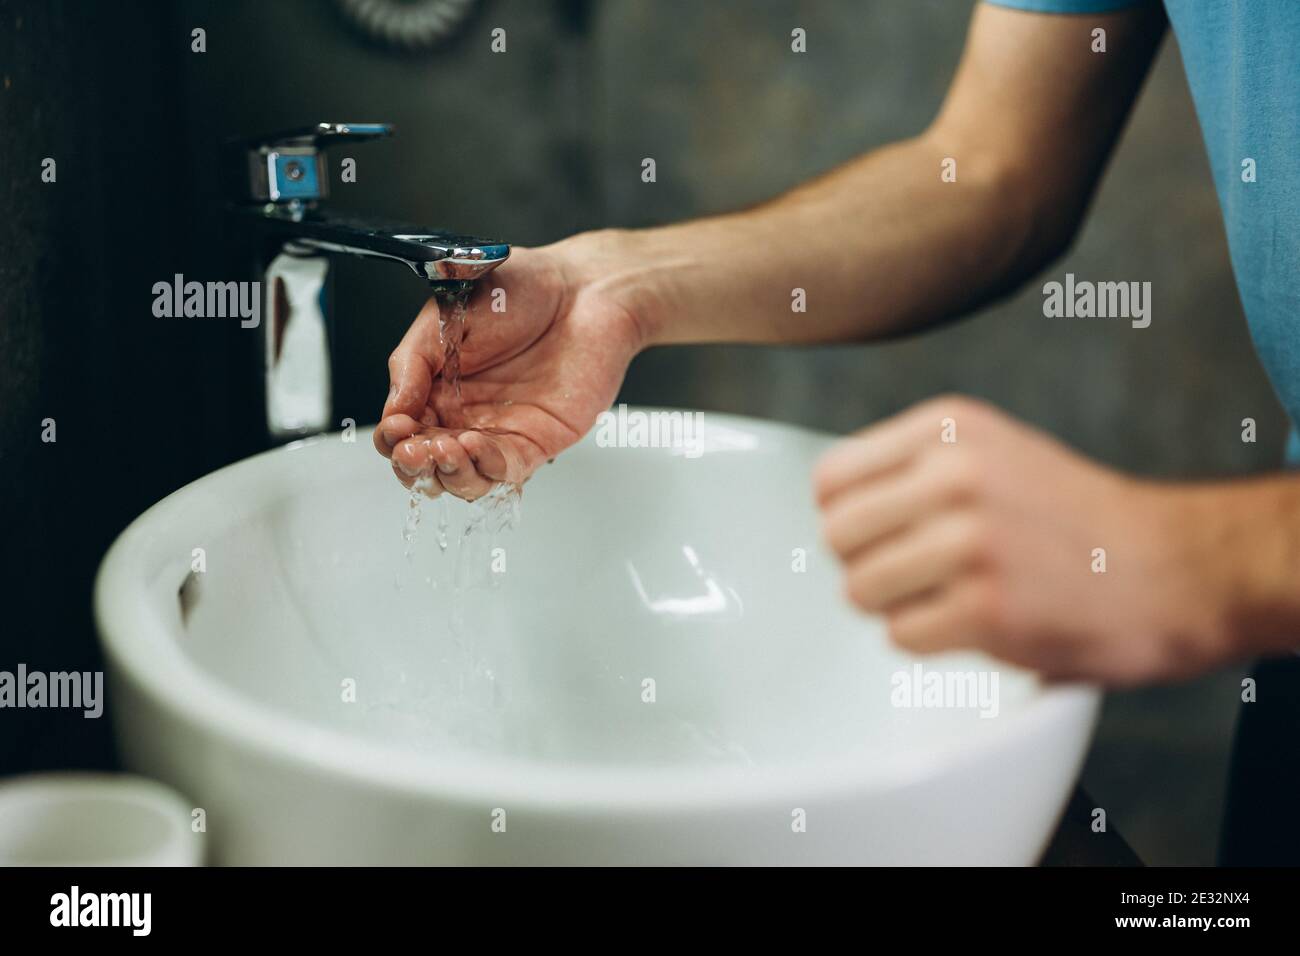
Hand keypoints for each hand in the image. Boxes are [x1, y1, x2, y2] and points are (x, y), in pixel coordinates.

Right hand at [374, 240, 644, 499]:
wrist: (582, 289)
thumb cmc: (519, 290)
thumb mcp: (448, 316)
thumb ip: (414, 362)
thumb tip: (392, 410)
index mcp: (435, 388)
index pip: (402, 432)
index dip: (392, 438)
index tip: (395, 427)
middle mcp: (464, 417)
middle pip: (428, 465)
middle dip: (415, 466)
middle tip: (414, 451)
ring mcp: (499, 433)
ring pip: (464, 479)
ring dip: (448, 474)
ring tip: (443, 450)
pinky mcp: (536, 442)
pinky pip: (506, 470)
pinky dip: (486, 466)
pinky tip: (474, 445)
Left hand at [813, 395, 1239, 685]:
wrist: (1174, 569)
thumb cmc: (1072, 517)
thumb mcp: (992, 450)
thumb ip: (913, 464)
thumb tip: (829, 504)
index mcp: (950, 426)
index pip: (830, 478)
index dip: (846, 518)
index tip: (881, 535)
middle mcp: (956, 473)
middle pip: (837, 536)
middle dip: (866, 563)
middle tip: (917, 574)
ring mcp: (972, 541)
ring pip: (859, 589)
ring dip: (896, 605)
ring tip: (948, 597)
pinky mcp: (987, 608)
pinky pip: (900, 636)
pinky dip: (929, 641)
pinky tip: (974, 623)